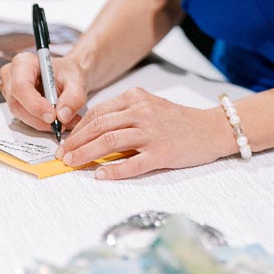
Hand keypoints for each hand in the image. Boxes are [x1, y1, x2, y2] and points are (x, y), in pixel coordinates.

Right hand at [0, 50, 86, 131]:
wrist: (66, 77)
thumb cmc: (67, 73)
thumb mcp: (77, 80)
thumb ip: (74, 97)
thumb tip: (63, 116)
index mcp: (23, 62)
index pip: (21, 86)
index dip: (35, 104)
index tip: (52, 116)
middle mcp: (11, 76)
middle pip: (18, 104)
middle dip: (40, 118)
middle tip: (62, 123)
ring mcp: (10, 91)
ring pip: (20, 115)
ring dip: (42, 123)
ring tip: (64, 121)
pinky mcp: (14, 104)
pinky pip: (24, 119)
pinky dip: (41, 123)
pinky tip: (56, 120)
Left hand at [57, 86, 229, 178]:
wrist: (211, 128)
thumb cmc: (179, 120)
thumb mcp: (150, 106)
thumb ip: (125, 113)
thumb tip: (93, 131)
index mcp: (136, 98)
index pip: (98, 112)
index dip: (78, 127)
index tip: (66, 140)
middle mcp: (142, 112)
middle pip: (99, 126)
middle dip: (76, 142)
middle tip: (62, 155)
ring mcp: (152, 133)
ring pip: (110, 142)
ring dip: (86, 154)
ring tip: (73, 163)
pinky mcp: (162, 153)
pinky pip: (133, 163)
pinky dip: (114, 170)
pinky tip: (101, 175)